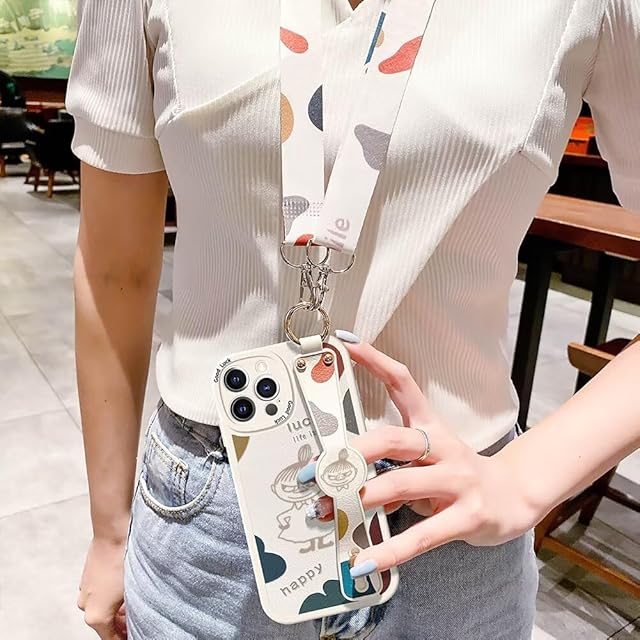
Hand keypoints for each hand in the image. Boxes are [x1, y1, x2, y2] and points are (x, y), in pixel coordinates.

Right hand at [77, 537, 127, 638]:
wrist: (112, 533)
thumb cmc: (124, 561)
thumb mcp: (132, 591)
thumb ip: (130, 611)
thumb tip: (132, 616)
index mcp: (95, 616)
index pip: (111, 638)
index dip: (124, 637)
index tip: (135, 633)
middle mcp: (85, 607)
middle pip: (104, 624)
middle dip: (121, 623)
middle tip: (137, 618)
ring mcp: (83, 592)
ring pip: (101, 608)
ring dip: (115, 609)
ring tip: (132, 601)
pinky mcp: (85, 578)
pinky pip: (97, 594)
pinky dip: (108, 596)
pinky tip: (123, 588)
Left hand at [306, 338, 540, 575]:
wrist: (513, 496)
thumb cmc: (456, 474)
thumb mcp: (425, 461)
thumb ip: (388, 469)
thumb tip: (343, 487)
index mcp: (430, 426)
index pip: (403, 382)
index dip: (374, 360)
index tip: (344, 343)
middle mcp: (443, 446)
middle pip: (393, 438)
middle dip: (352, 454)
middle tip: (316, 471)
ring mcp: (457, 479)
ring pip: (402, 483)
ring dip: (361, 499)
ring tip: (329, 513)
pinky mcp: (467, 515)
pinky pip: (423, 534)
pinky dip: (391, 550)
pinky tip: (365, 562)